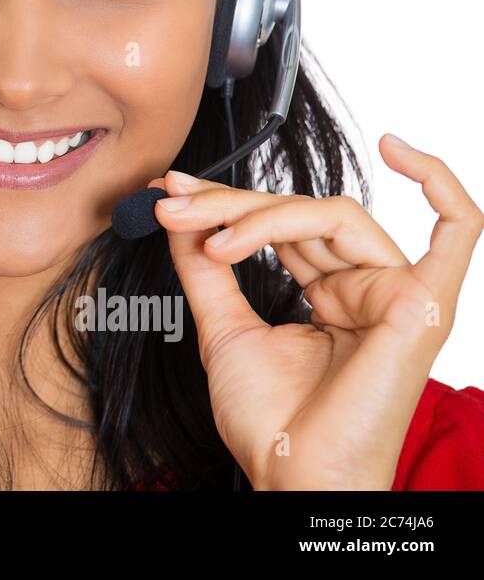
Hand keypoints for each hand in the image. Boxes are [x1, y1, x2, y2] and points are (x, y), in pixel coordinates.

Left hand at [148, 134, 482, 489]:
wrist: (291, 476)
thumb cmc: (271, 422)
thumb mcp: (224, 328)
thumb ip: (206, 268)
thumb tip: (180, 208)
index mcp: (330, 296)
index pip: (282, 225)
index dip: (227, 202)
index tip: (171, 191)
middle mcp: (366, 289)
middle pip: (302, 214)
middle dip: (231, 204)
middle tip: (174, 205)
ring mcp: (397, 293)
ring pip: (334, 215)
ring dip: (262, 213)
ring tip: (210, 235)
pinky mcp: (422, 303)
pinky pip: (458, 231)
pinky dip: (437, 183)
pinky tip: (398, 149)